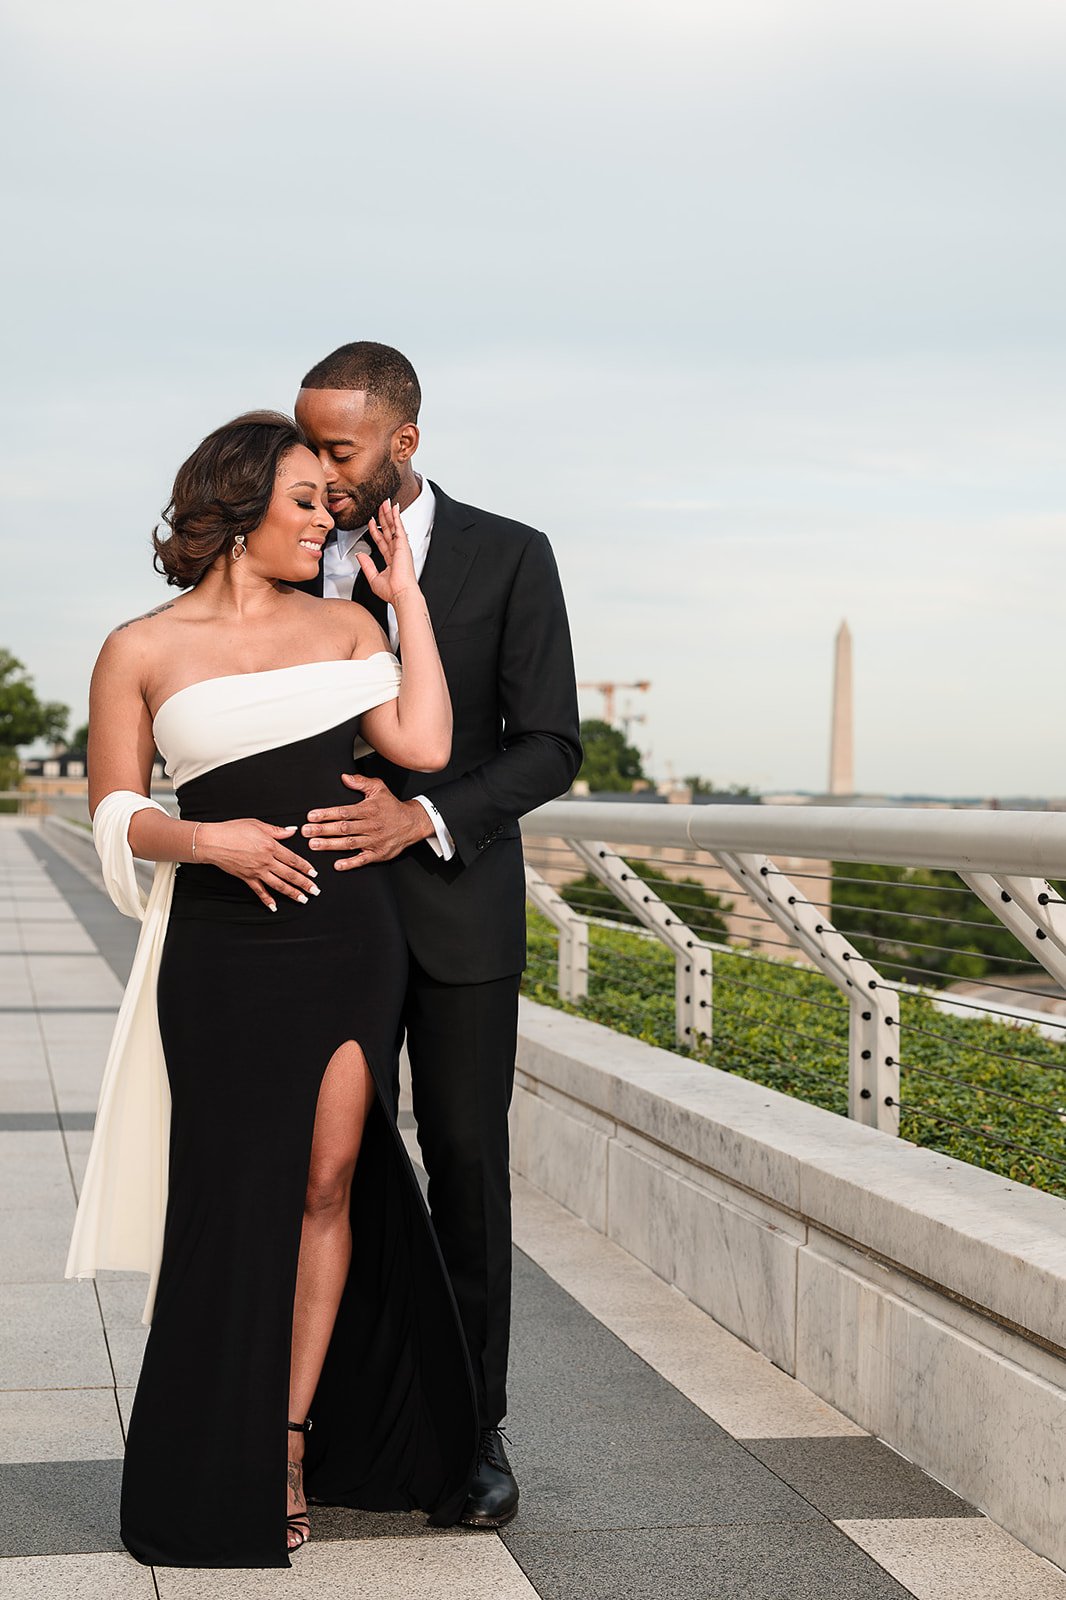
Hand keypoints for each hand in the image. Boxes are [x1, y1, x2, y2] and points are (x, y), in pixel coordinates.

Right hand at [196, 819, 319, 911]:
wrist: (212, 841)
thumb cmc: (233, 830)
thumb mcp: (257, 824)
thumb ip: (277, 830)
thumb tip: (292, 830)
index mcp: (271, 846)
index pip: (293, 859)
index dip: (305, 867)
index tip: (314, 874)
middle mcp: (266, 861)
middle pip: (289, 874)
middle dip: (304, 884)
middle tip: (315, 891)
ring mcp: (256, 871)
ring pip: (278, 885)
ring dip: (292, 893)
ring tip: (303, 899)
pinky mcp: (246, 878)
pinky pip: (259, 891)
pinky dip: (267, 900)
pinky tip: (274, 907)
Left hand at [302, 775, 433, 868]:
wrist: (412, 823)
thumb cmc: (392, 806)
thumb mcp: (379, 789)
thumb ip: (361, 782)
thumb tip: (344, 777)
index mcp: (369, 810)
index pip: (344, 812)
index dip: (326, 814)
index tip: (312, 816)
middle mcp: (371, 826)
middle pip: (343, 828)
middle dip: (323, 830)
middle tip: (306, 831)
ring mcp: (374, 841)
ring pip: (350, 843)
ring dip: (330, 845)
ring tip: (314, 845)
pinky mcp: (378, 854)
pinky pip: (363, 859)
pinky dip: (350, 863)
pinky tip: (337, 864)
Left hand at [357, 499, 418, 607]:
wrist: (401, 594)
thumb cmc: (392, 591)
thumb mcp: (373, 577)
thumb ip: (366, 565)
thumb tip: (359, 554)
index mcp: (391, 560)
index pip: (381, 541)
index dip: (375, 531)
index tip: (370, 523)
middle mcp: (397, 552)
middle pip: (388, 531)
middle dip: (383, 518)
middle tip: (380, 507)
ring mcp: (401, 548)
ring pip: (393, 527)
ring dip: (389, 514)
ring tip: (386, 503)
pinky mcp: (403, 545)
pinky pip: (399, 527)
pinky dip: (396, 517)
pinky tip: (394, 508)